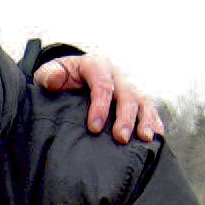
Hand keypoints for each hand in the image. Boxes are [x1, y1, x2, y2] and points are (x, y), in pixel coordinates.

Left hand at [34, 54, 164, 144]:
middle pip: (126, 94)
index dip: (100, 106)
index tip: (94, 128)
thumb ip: (49, 75)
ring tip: (145, 138)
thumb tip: (54, 79)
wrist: (68, 77)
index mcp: (95, 65)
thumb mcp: (48, 73)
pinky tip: (155, 135)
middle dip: (125, 117)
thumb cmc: (58, 78)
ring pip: (141, 100)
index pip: (102, 84)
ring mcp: (127, 86)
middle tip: (121, 138)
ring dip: (145, 119)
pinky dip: (153, 121)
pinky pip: (147, 108)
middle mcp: (115, 74)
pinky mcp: (133, 98)